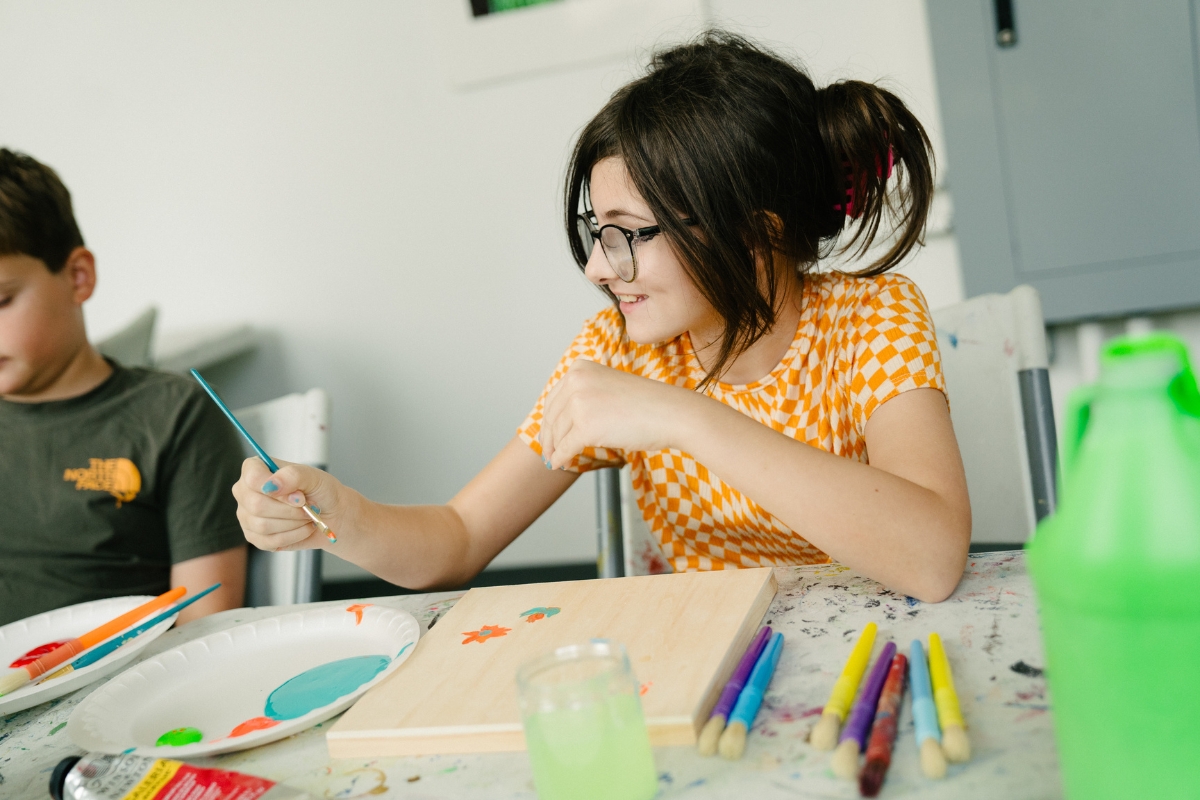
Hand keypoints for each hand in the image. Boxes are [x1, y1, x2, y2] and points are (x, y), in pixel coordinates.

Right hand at [232, 457, 347, 550]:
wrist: (332, 514)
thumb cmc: (320, 491)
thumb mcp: (313, 476)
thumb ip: (292, 475)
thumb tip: (271, 486)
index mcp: (255, 468)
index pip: (252, 478)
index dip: (277, 489)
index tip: (299, 495)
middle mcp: (245, 491)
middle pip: (256, 505)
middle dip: (289, 510)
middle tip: (308, 507)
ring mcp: (247, 515)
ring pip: (262, 526)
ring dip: (293, 523)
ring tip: (307, 516)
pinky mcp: (255, 537)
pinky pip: (269, 542)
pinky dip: (293, 536)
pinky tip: (302, 528)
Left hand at [539, 359, 698, 468]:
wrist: (671, 413)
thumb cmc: (648, 403)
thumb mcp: (610, 386)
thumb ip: (586, 395)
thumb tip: (563, 421)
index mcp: (580, 368)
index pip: (554, 397)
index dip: (548, 419)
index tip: (547, 432)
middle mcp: (576, 381)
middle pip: (552, 416)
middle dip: (548, 436)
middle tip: (548, 450)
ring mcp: (579, 403)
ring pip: (558, 433)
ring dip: (555, 449)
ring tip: (555, 459)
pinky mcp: (586, 427)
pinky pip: (566, 447)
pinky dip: (561, 458)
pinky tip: (559, 464)